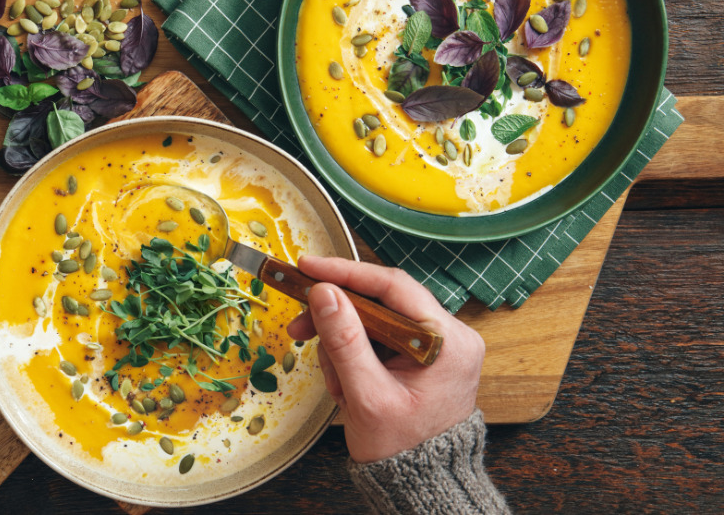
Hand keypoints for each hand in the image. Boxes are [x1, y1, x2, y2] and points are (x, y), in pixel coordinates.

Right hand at [287, 256, 484, 462]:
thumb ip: (344, 341)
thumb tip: (323, 293)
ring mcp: (435, 345)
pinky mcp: (420, 355)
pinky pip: (377, 338)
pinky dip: (353, 354)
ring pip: (373, 320)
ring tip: (334, 380)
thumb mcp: (366, 395)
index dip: (346, 273)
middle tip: (299, 327)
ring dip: (342, 344)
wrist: (420, 481)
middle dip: (336, 317)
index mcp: (448, 341)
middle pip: (380, 302)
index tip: (309, 268)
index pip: (393, 286)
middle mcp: (449, 335)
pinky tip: (344, 380)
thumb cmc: (402, 448)